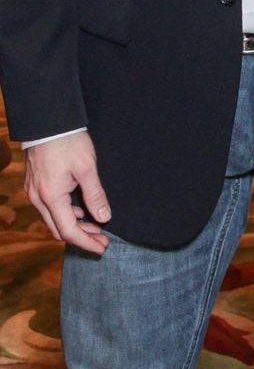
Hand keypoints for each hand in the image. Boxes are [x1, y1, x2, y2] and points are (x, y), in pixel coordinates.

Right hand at [24, 131, 110, 253]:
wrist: (48, 120)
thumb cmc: (68, 141)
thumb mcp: (87, 167)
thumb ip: (95, 195)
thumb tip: (104, 217)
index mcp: (51, 197)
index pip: (69, 231)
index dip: (86, 242)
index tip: (102, 247)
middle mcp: (38, 198)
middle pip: (59, 229)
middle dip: (81, 237)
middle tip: (102, 239)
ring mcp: (34, 192)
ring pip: (53, 219)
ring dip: (73, 225)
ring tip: (95, 226)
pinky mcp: (34, 184)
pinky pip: (49, 208)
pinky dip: (65, 213)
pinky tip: (80, 210)